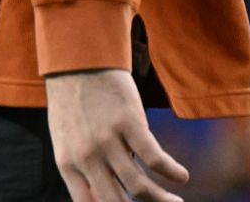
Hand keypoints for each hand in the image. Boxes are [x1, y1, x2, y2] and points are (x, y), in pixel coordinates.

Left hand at [47, 69, 189, 201]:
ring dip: (163, 200)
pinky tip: (181, 175)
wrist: (75, 61)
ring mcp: (106, 141)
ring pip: (140, 187)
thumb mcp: (68, 140)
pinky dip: (172, 172)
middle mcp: (86, 157)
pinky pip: (155, 159)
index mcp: (68, 164)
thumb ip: (84, 169)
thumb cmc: (73, 104)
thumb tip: (109, 196)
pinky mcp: (128, 123)